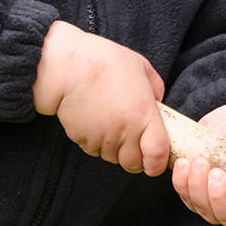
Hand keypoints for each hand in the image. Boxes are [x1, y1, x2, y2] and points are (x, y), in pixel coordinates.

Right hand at [33, 21, 168, 174]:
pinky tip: (94, 120)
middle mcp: (125, 131)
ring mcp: (102, 137)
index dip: (157, 164)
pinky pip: (93, 149)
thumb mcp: (140, 67)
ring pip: (112, 158)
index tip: (155, 162)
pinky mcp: (82, 138)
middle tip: (131, 142)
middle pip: (133, 164)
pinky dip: (95, 142)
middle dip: (134, 158)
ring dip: (113, 149)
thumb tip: (158, 103)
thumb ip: (155, 88)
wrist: (67, 65)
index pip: (157, 156)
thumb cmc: (105, 61)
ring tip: (109, 123)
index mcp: (144, 115)